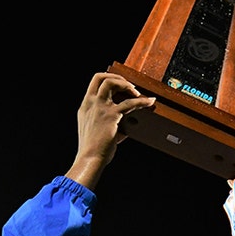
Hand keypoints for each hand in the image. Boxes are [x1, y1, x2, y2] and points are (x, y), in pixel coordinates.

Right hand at [65, 72, 155, 188]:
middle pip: (100, 77)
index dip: (108, 79)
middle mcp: (90, 104)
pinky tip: (149, 102)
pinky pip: (129, 103)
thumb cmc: (93, 149)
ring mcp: (100, 108)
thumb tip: (127, 126)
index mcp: (85, 107)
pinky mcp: (111, 115)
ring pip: (110, 82)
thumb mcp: (97, 131)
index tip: (119, 85)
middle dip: (117, 77)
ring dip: (126, 84)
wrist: (90, 158)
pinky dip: (141, 101)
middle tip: (129, 86)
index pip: (94, 84)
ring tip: (136, 92)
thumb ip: (110, 124)